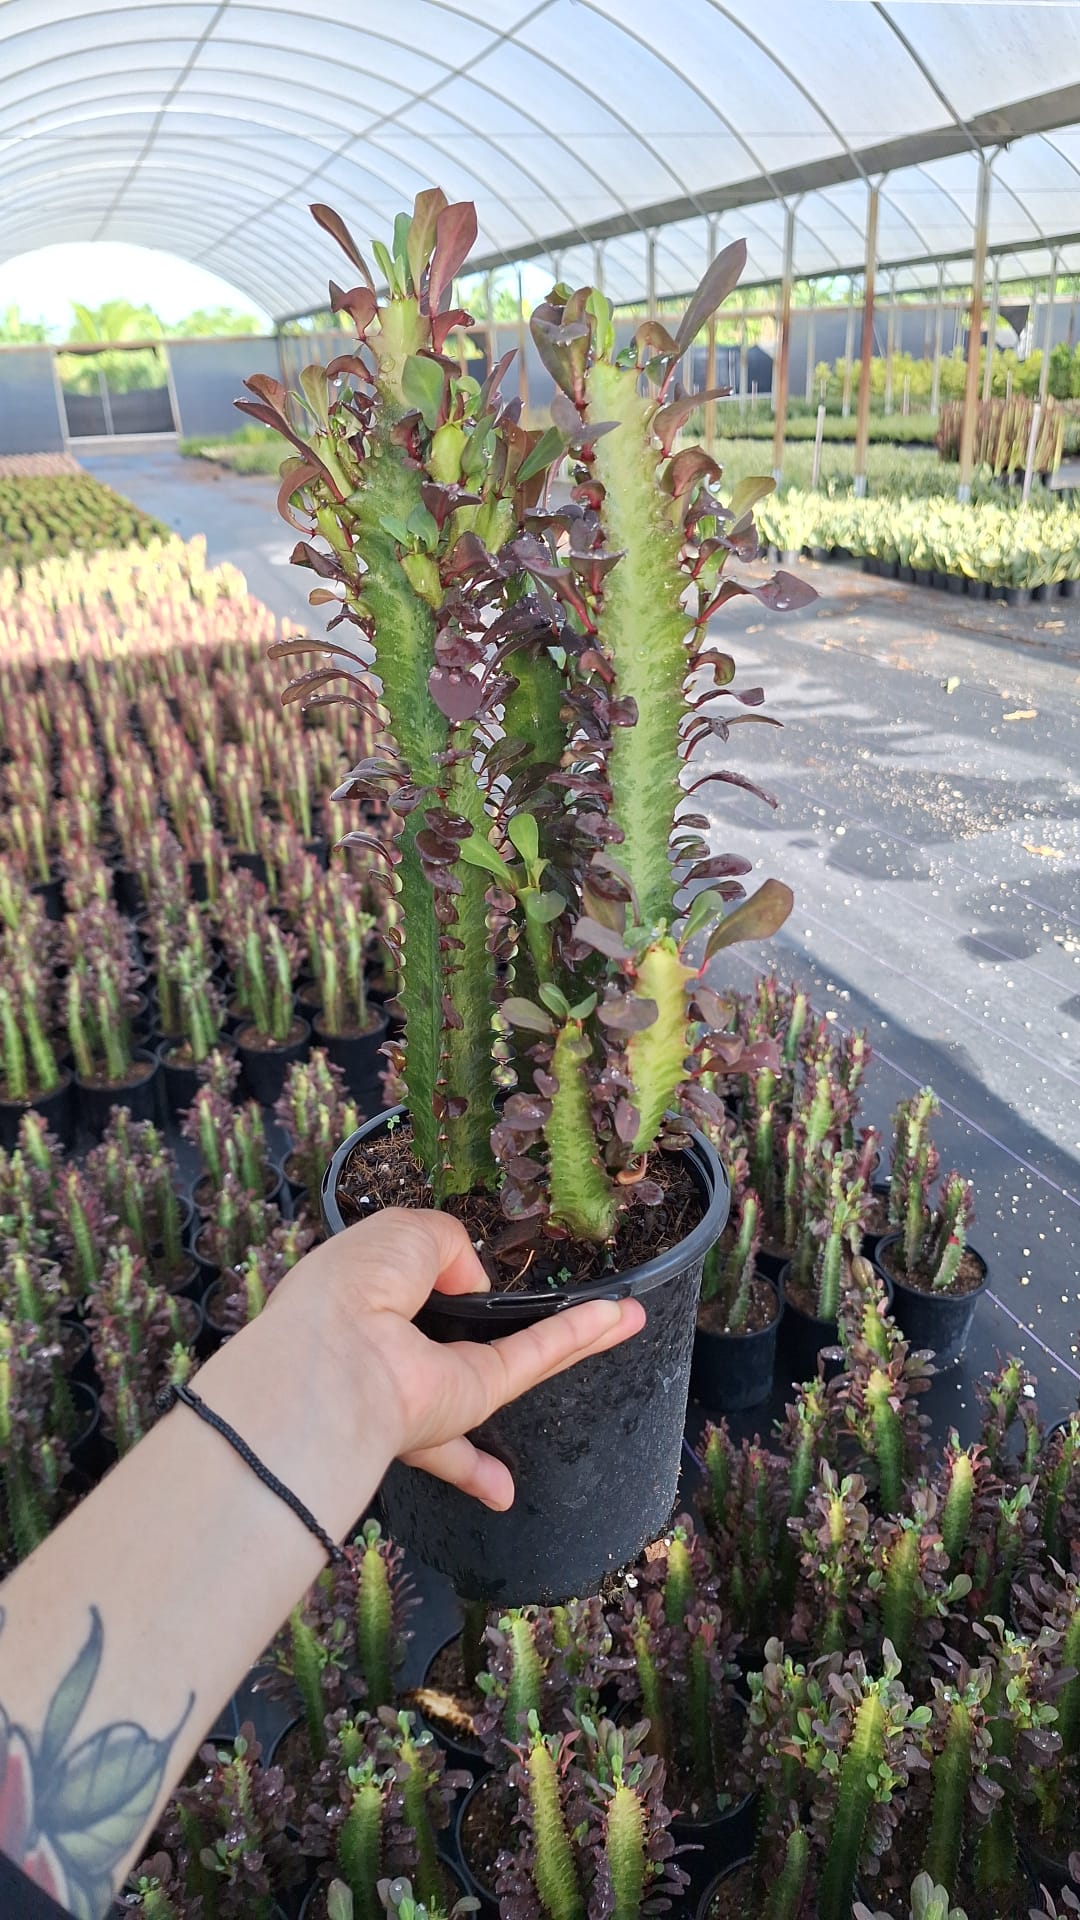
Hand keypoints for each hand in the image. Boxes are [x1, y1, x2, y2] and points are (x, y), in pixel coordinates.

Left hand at [275, 1208, 645, 1511]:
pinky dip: (577, 1338)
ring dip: (570, 1340)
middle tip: (549, 1317)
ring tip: (621, 1320)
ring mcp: (436, 1379)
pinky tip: (620, 1320)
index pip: (407, 1289)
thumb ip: (447, 1244)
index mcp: (367, 1300)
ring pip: (513, 1355)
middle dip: (503, 1331)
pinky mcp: (472, 1396)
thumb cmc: (351, 1285)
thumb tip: (473, 1281)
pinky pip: (532, 1359)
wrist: (337, 1357)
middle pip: (466, 1339)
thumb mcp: (401, 1231)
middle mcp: (402, 1346)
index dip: (435, 1276)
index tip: (461, 1278)